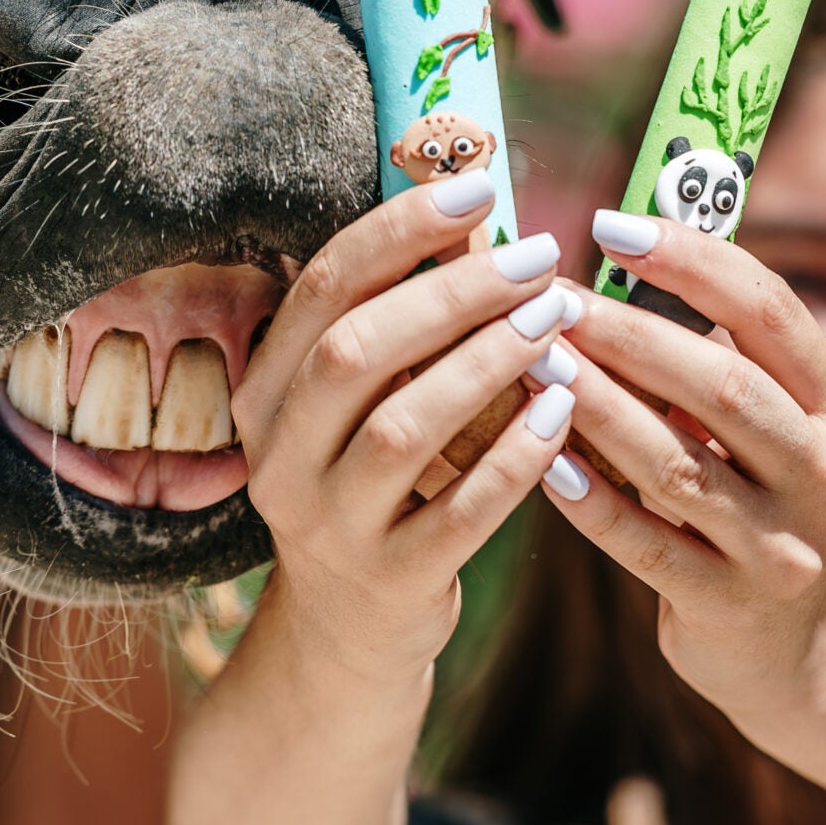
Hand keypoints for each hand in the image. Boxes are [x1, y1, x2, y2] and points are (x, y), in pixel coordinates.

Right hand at [232, 179, 580, 682]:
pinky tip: (562, 411)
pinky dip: (516, 457)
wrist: (346, 634)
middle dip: (449, 294)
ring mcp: (329, 527)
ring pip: (403, 429)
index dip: (397, 231)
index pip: (320, 290)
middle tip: (535, 262)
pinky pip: (460, 512)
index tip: (477, 189)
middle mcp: (279, 459)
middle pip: (354, 353)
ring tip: (554, 324)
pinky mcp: (390, 582)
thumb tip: (478, 215)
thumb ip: (394, 327)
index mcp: (263, 396)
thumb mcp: (352, 408)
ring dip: (486, 365)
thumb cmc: (371, 485)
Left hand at [541, 210, 825, 730]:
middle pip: (723, 387)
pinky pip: (647, 545)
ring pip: (677, 465)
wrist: (791, 648)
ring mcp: (781, 546)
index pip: (769, 313)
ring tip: (533, 366)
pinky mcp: (730, 605)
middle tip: (553, 303)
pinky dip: (593, 502)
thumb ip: (709, 352)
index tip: (610, 225)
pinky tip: (544, 465)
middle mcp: (825, 473)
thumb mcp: (761, 427)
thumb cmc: (750, 501)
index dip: (692, 260)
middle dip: (630, 336)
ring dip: (597, 410)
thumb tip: (616, 250)